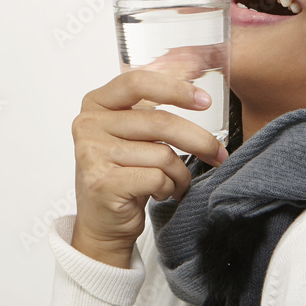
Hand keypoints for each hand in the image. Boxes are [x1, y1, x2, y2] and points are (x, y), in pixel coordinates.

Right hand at [69, 68, 228, 267]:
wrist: (102, 222)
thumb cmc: (122, 175)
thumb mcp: (130, 134)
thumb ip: (149, 110)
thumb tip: (195, 89)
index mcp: (95, 103)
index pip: (137, 82)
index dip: (175, 88)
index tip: (204, 100)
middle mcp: (88, 124)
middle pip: (158, 121)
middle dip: (197, 139)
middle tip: (217, 153)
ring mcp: (92, 153)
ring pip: (162, 154)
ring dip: (181, 173)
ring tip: (176, 183)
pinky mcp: (102, 182)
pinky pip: (157, 177)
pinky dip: (170, 187)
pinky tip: (162, 192)